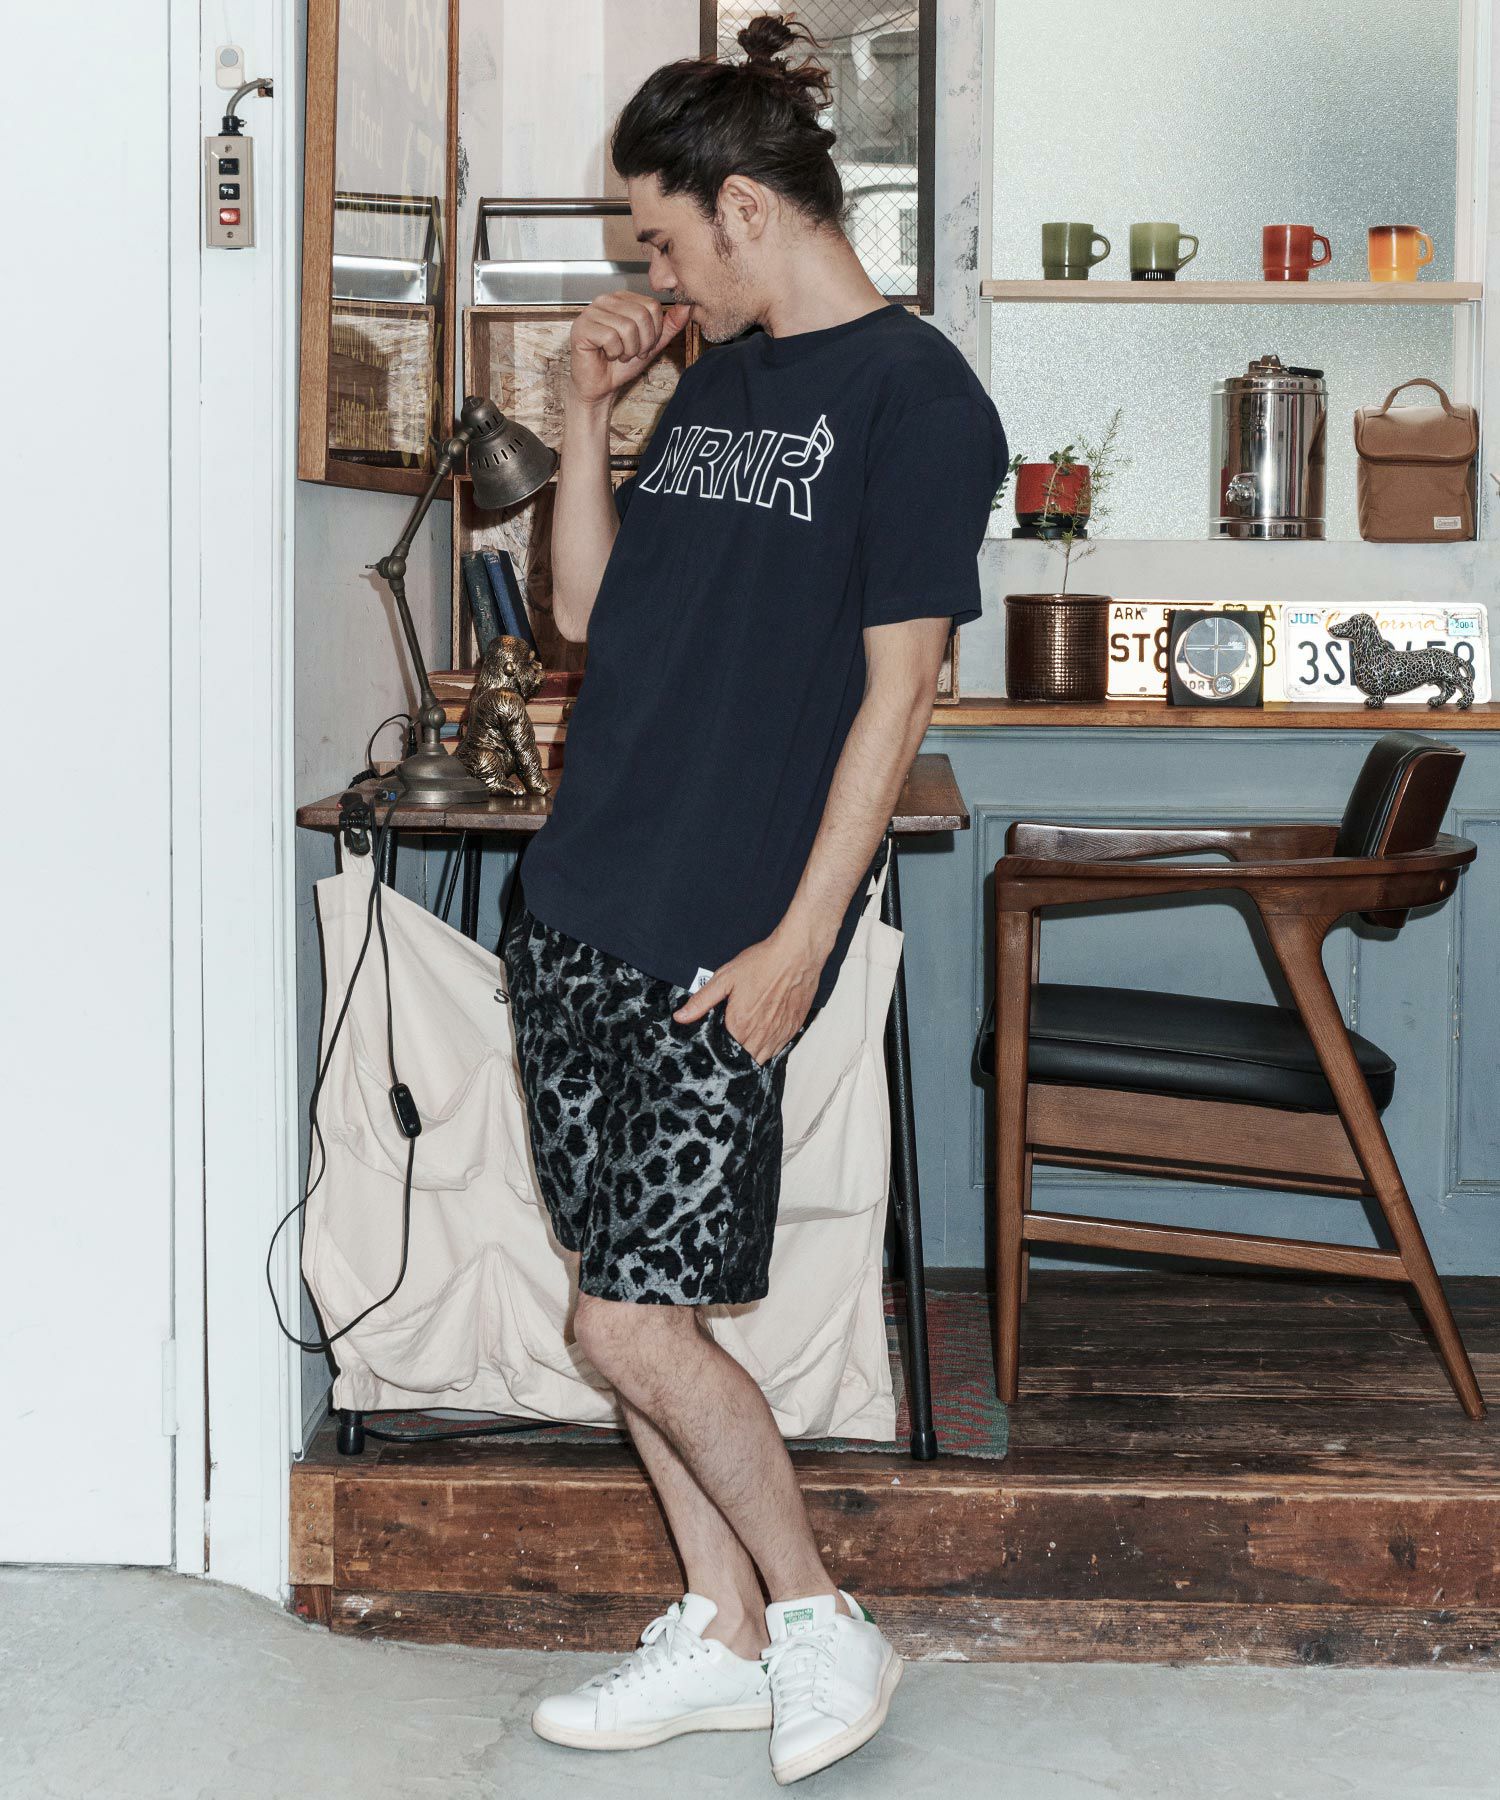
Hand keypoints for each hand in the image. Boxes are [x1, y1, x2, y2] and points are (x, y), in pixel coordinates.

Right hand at [567, 292, 690, 405]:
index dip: (654, 332)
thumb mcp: (652, 344)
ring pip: (627, 327)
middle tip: (632, 353)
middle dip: (642, 342)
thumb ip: (669, 326)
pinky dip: (614, 353)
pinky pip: (610, 337)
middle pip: (641, 314)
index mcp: (622, 298)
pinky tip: (606, 354)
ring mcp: (591, 312)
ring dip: (628, 349)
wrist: (600, 386)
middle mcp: (605, 300)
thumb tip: (687, 306)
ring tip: (619, 354)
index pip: (652, 306)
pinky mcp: (582, 327)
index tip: (643, 345)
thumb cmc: (621, 364)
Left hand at [671, 922, 827, 1063]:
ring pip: (763, 1057)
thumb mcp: (725, 978)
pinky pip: (779, 1048)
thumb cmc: (762, 963)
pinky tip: (764, 1034)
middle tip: (730, 1044)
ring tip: (746, 1041)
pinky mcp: (793, 1027)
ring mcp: (779, 1032)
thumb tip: (681, 1017)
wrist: (796, 954)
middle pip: (744, 1059)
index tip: (716, 1046)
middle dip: (735, 1056)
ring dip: (753, 1053)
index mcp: (740, 1024)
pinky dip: (770, 1046)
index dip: (719, 1051)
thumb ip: (702, 1001)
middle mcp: (761, 1033)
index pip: (725, 1053)